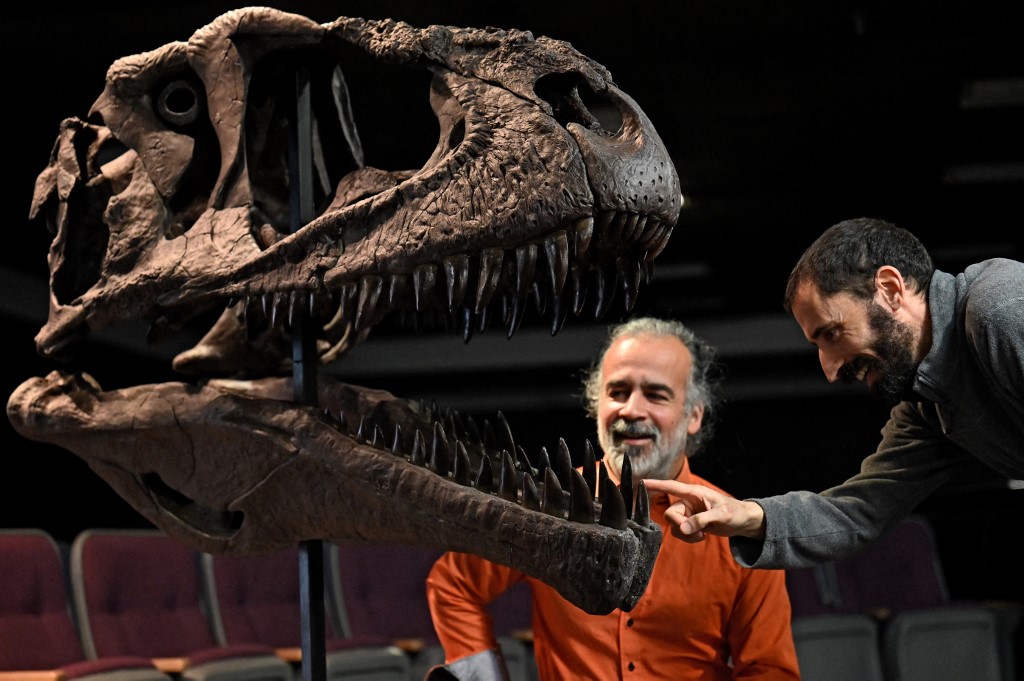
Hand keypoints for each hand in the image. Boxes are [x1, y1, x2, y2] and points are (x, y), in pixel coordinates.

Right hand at [642, 479, 765, 542]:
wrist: (743, 522)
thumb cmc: (735, 513)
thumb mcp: (721, 516)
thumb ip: (701, 521)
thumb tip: (684, 529)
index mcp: (694, 493)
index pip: (671, 486)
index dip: (655, 485)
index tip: (640, 483)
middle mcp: (688, 502)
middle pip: (670, 514)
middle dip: (680, 526)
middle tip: (695, 533)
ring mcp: (688, 513)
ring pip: (674, 526)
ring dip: (686, 535)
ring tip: (702, 536)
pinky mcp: (691, 523)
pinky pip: (680, 532)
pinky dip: (688, 538)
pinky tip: (701, 536)